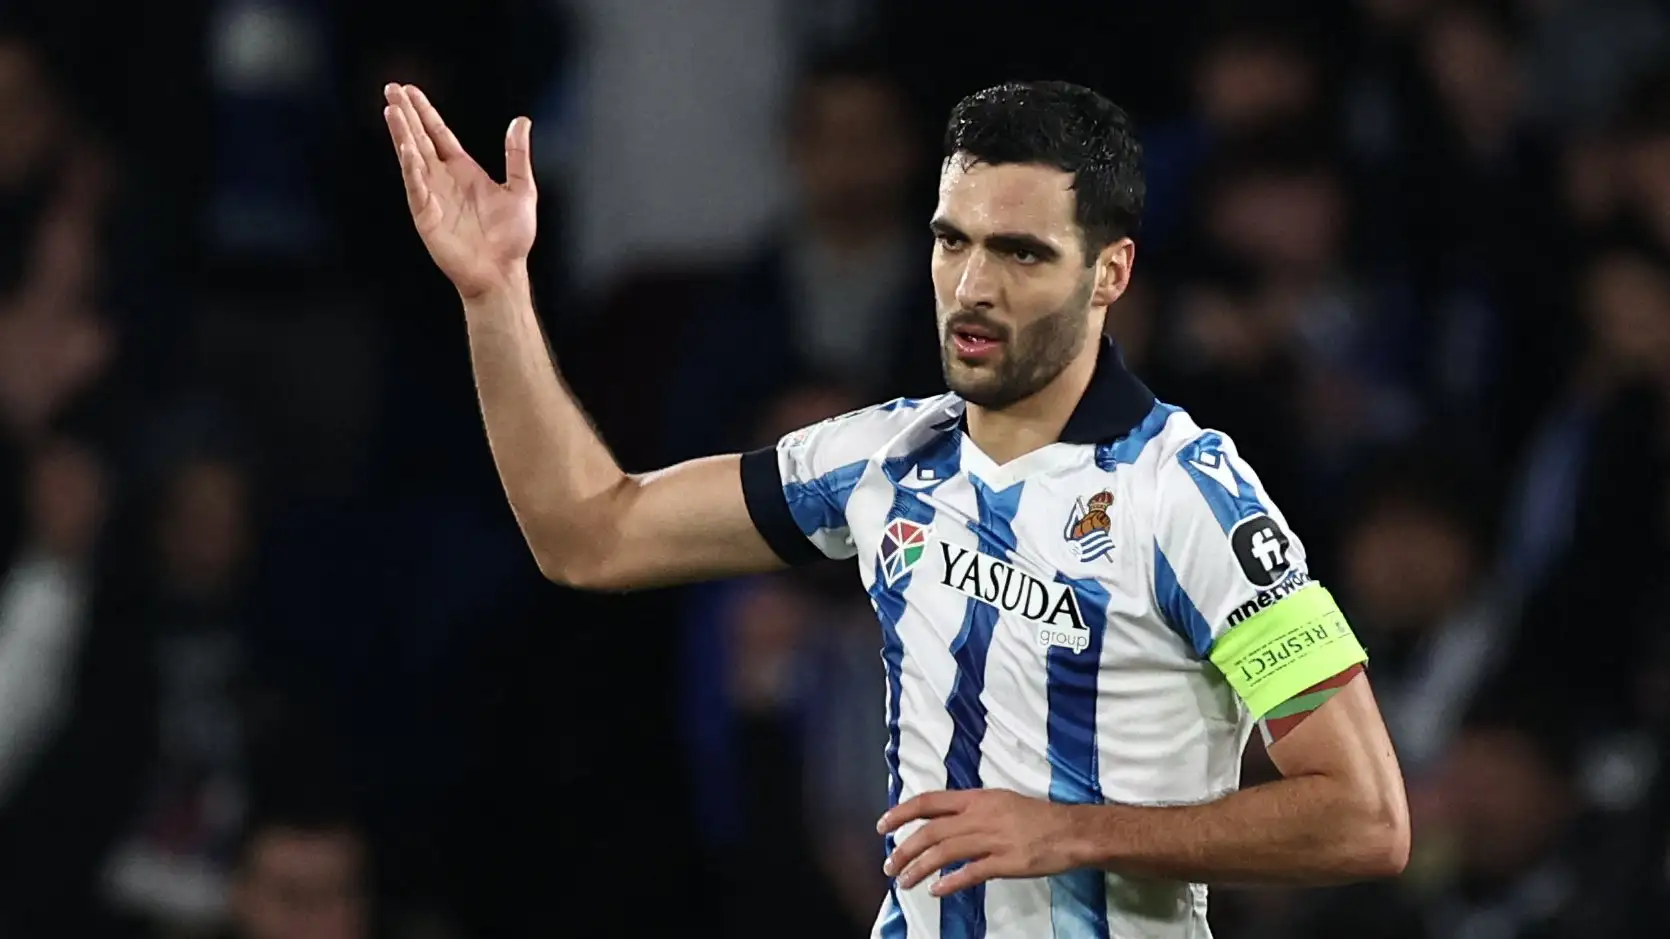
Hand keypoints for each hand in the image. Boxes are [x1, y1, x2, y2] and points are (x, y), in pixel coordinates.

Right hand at [382, 83, 536, 298]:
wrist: (502, 272)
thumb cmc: (511, 238)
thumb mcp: (522, 188)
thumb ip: (517, 155)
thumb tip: (521, 121)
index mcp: (463, 170)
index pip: (438, 134)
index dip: (424, 112)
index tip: (410, 91)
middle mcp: (443, 179)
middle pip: (420, 139)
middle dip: (406, 114)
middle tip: (391, 89)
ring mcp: (432, 196)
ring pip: (413, 157)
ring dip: (402, 134)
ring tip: (391, 110)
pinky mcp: (426, 215)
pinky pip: (416, 187)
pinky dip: (411, 169)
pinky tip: (407, 149)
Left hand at [878, 789, 1083, 896]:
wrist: (1071, 831)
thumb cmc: (1035, 817)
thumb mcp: (999, 801)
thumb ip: (970, 810)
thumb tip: (941, 821)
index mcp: (976, 798)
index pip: (929, 802)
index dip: (901, 813)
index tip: (882, 826)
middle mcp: (980, 816)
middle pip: (931, 831)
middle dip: (904, 849)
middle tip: (889, 866)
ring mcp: (993, 839)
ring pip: (944, 853)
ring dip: (919, 868)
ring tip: (904, 882)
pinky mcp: (1006, 862)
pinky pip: (971, 873)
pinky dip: (950, 882)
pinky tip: (936, 890)